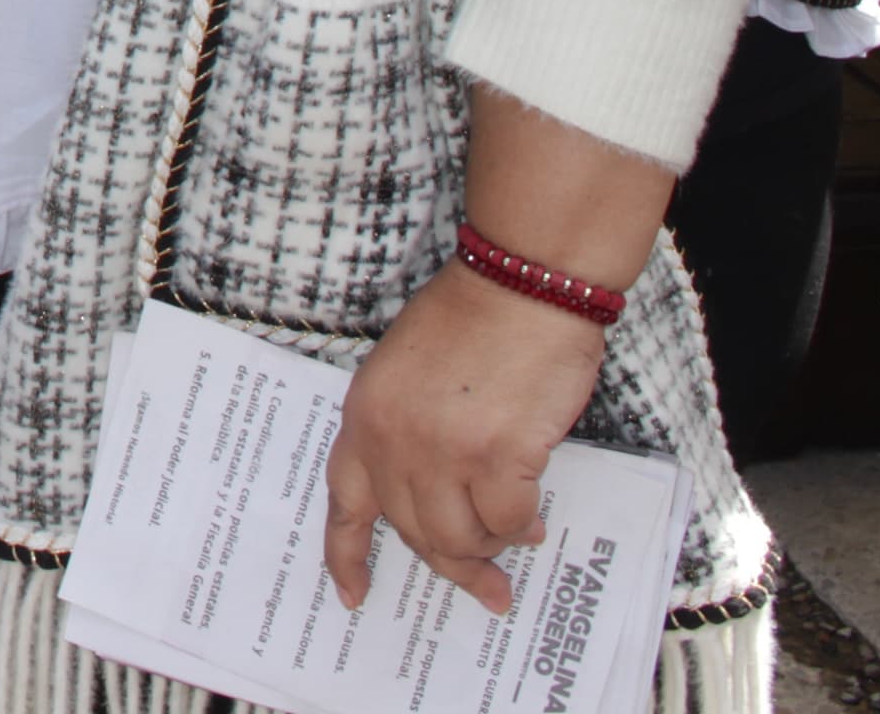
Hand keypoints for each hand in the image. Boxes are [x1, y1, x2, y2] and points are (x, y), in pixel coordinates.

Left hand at [321, 262, 608, 613]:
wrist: (522, 285)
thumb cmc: (474, 318)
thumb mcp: (405, 371)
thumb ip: (405, 431)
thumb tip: (435, 498)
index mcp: (364, 415)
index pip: (346, 502)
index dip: (348, 554)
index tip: (353, 594)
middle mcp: (393, 439)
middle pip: (412, 531)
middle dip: (450, 562)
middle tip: (485, 584)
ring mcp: (442, 450)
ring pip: (459, 537)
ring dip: (489, 547)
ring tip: (512, 535)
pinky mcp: (496, 456)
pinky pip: (506, 522)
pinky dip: (521, 528)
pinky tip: (533, 518)